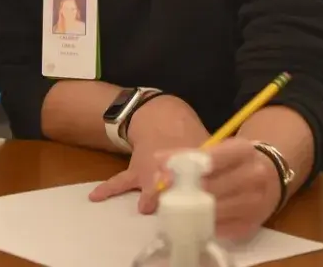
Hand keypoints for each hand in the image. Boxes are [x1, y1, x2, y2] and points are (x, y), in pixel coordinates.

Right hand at [88, 94, 203, 209]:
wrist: (158, 115)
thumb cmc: (184, 131)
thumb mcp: (203, 143)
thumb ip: (213, 161)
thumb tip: (228, 177)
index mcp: (188, 162)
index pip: (196, 180)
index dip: (200, 191)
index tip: (202, 202)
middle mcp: (167, 168)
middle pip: (173, 186)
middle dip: (173, 198)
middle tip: (175, 208)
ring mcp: (148, 172)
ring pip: (148, 186)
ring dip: (149, 197)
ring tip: (145, 207)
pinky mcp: (134, 172)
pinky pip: (119, 181)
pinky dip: (107, 189)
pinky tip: (94, 197)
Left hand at [92, 139, 284, 243]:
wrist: (273, 175)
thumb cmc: (236, 161)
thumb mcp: (218, 149)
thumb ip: (187, 154)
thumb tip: (158, 162)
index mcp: (245, 151)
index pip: (211, 158)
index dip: (184, 166)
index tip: (164, 173)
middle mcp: (254, 176)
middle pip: (210, 187)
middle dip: (183, 191)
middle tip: (164, 193)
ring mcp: (255, 202)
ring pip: (213, 210)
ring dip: (189, 210)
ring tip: (175, 206)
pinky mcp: (251, 225)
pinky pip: (219, 228)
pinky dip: (203, 223)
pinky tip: (194, 217)